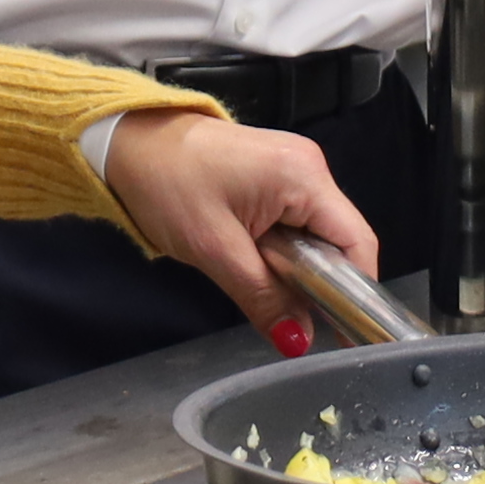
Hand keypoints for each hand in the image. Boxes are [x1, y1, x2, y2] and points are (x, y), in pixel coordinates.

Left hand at [99, 110, 374, 342]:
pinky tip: (262, 265)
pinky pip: (298, 221)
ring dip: (300, 268)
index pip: (356, 242)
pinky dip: (286, 250)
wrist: (127, 141)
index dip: (356, 291)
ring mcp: (294, 166)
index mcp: (303, 176)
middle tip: (299, 319)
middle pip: (340, 239)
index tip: (346, 332)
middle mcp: (310, 166)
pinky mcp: (275, 173)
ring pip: (318, 234)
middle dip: (324, 282)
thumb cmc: (167, 185)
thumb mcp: (215, 251)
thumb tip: (299, 342)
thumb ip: (263, 298)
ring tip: (273, 292)